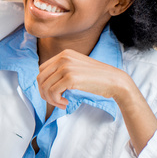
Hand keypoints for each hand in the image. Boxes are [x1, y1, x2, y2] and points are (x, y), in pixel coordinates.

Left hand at [38, 48, 156, 154]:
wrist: (116, 82)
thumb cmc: (97, 79)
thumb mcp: (77, 69)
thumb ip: (62, 71)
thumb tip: (44, 84)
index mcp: (64, 54)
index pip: (42, 70)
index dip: (44, 85)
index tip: (54, 95)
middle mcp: (63, 57)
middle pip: (40, 78)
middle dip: (45, 93)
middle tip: (56, 102)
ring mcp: (66, 66)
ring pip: (45, 86)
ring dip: (51, 99)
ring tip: (62, 104)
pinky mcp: (70, 77)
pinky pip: (52, 92)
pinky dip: (56, 101)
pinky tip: (66, 103)